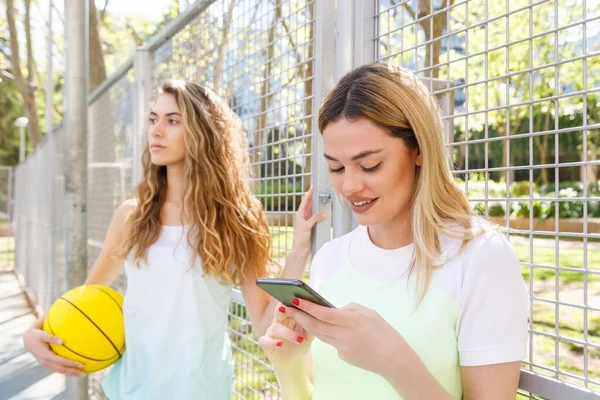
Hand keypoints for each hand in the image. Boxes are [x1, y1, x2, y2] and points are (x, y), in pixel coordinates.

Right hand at [23, 316, 85, 377]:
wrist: (28, 340)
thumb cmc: (37, 335)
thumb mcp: (42, 334)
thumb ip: (51, 337)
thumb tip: (62, 341)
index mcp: (45, 356)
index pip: (61, 362)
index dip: (71, 364)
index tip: (81, 364)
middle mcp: (46, 362)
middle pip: (61, 370)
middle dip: (73, 372)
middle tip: (84, 374)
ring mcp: (46, 364)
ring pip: (60, 371)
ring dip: (70, 373)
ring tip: (81, 374)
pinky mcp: (47, 364)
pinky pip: (58, 369)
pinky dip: (66, 370)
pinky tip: (74, 369)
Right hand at [258, 303, 312, 370]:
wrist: (293, 360)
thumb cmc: (300, 343)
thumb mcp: (309, 335)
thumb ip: (311, 326)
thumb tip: (318, 316)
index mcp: (289, 316)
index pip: (289, 304)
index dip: (294, 302)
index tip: (301, 301)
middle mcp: (278, 321)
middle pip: (279, 310)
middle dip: (285, 309)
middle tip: (292, 310)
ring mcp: (271, 331)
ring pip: (276, 327)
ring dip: (288, 333)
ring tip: (300, 339)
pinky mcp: (266, 343)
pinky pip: (265, 340)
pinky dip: (272, 342)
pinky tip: (280, 344)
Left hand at [283, 299, 409, 377]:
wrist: (394, 360)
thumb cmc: (384, 332)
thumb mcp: (369, 313)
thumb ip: (349, 309)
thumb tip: (334, 310)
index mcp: (351, 321)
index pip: (322, 312)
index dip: (306, 306)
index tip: (294, 299)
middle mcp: (343, 335)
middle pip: (314, 325)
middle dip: (298, 316)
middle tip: (286, 307)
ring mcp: (341, 348)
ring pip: (319, 334)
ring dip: (308, 325)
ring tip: (298, 315)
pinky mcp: (342, 356)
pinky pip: (331, 342)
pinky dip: (328, 334)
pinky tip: (327, 329)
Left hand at [291, 186, 325, 252]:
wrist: (301, 249)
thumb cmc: (300, 238)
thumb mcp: (306, 227)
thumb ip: (314, 219)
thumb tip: (323, 214)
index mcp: (300, 214)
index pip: (305, 201)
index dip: (309, 193)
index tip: (313, 187)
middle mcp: (303, 216)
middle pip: (309, 203)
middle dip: (313, 196)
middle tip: (319, 189)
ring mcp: (308, 220)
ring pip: (313, 209)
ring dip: (317, 203)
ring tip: (322, 197)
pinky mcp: (312, 224)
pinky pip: (317, 216)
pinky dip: (320, 212)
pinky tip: (324, 210)